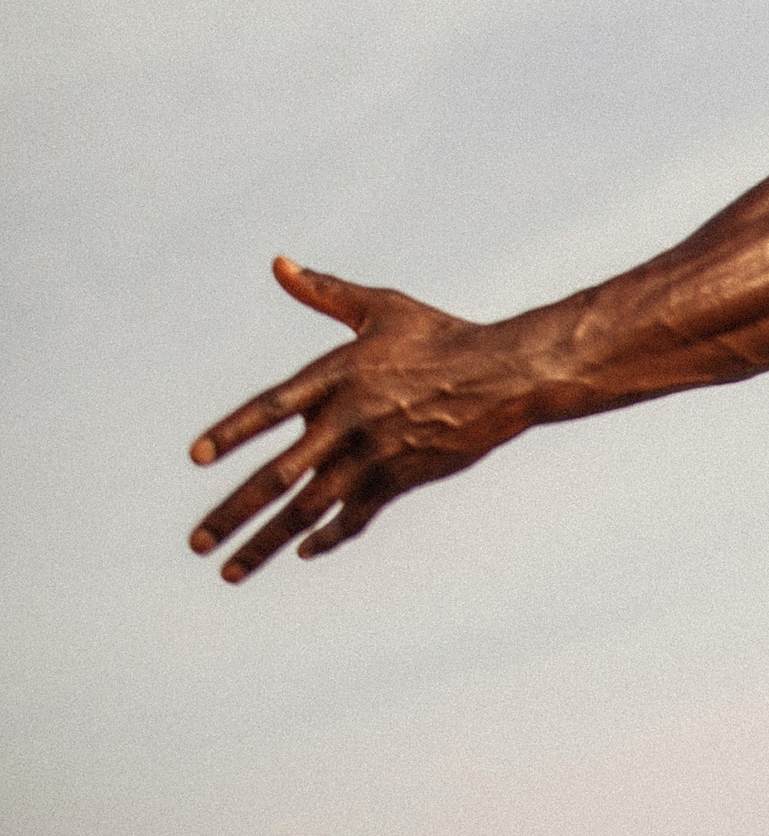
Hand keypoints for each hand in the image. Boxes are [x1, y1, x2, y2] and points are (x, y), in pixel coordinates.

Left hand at [188, 257, 533, 582]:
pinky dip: (329, 536)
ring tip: (230, 571)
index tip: (197, 459)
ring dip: (267, 543)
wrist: (506, 376)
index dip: (233, 432)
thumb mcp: (382, 308)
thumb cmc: (442, 336)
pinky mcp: (401, 478)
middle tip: (196, 544)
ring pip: (311, 509)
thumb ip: (325, 292)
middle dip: (233, 514)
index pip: (271, 408)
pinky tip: (304, 550)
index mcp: (338, 375)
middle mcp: (350, 421)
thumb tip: (278, 264)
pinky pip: (356, 516)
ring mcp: (375, 455)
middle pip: (279, 477)